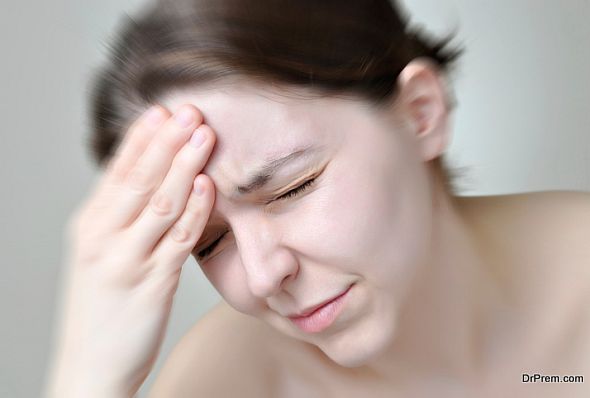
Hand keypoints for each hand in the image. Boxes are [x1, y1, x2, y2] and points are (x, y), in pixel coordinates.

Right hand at [46, 104, 215, 396]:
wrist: (91, 367)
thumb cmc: (102, 308)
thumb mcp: (100, 254)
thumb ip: (122, 219)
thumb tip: (154, 181)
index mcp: (90, 226)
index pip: (117, 172)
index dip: (142, 139)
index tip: (163, 110)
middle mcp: (103, 238)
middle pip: (138, 180)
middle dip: (165, 142)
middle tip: (189, 110)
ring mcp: (126, 261)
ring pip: (159, 203)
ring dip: (184, 166)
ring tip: (204, 135)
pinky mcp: (150, 285)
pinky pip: (177, 240)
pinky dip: (192, 211)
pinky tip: (207, 187)